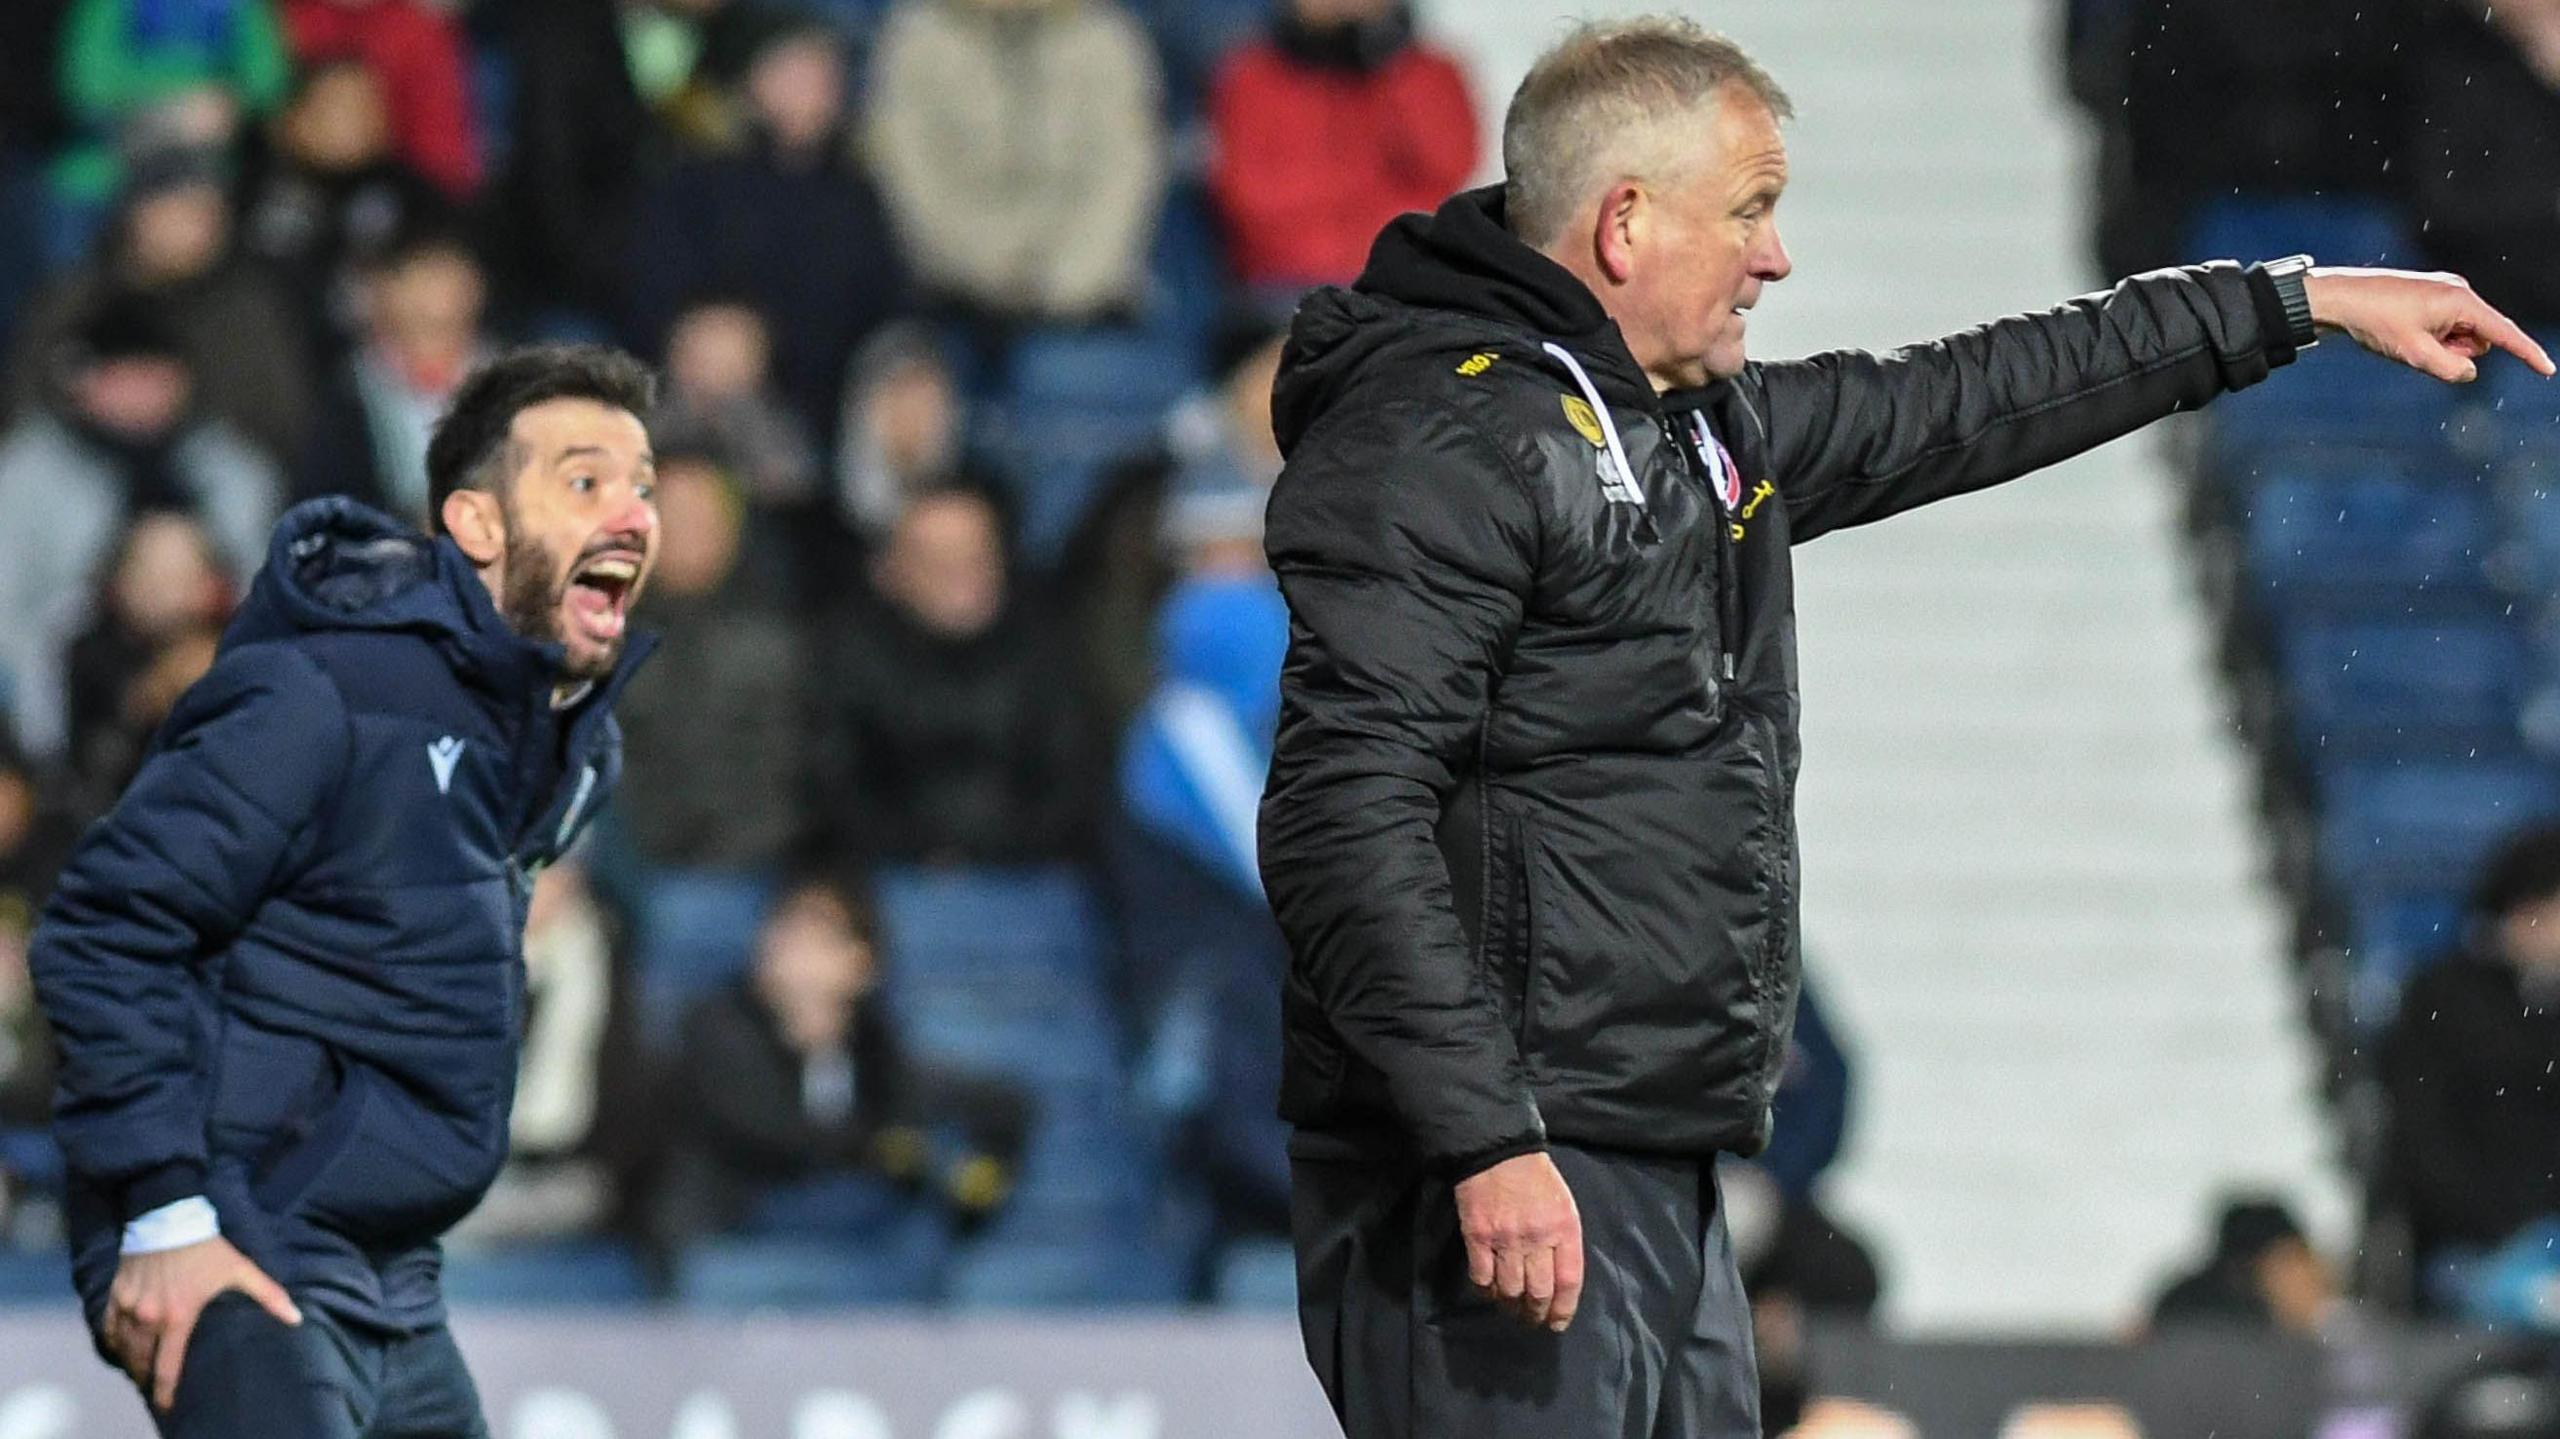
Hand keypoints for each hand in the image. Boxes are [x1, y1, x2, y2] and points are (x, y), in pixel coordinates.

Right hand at [103, 1237, 300, 1411]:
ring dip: (132, 1364)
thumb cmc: (207, 1249)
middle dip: (148, 1379)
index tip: (169, 1405)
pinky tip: (124, 1349)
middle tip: (157, 1387)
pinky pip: (108, 1329)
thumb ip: (268, 1295)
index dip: (166, 1390)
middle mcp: (148, 1318)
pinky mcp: (115, 1296)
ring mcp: (128, 1308)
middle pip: (142, 1363)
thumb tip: (296, 1318)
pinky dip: (115, 1343)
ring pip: (124, 1349)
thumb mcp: (240, 1269)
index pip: (167, 1366)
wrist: (168, 1218)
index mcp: (178, 1317)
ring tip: (143, 1372)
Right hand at [1452, 1151, 1583, 1331]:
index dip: (1564, 1309)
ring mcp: (1506, 1239)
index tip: (1557, 1323)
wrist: (1498, 1151)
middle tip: (1532, 1320)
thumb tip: (1559, 1279)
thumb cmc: (1536, 1179)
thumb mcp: (1564, 1206)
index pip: (1568, 1281)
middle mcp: (1537, 1238)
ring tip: (1511, 1309)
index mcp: (1564, 1228)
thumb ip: (1564, 1241)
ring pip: (1510, 1290)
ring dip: (1511, 1306)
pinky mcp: (1478, 1236)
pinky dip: (1486, 1290)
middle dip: (1536, 1314)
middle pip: (1539, 1292)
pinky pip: (1482, 1277)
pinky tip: (1490, 1290)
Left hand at [2304, 267, 2556, 382]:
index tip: (2548, 370)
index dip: (2526, 353)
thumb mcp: (2415, 354)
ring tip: (2407, 338)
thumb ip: (2450, 369)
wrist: (2339, 298)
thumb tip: (2469, 372)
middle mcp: (2459, 291)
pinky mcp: (2431, 297)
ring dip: (2442, 347)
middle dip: (2457, 353)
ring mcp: (2445, 292)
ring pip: (2461, 336)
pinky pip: (2444, 328)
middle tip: (2417, 348)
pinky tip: (2403, 332)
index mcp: (2461, 300)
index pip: (2503, 333)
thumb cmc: (2376, 322)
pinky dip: (2431, 339)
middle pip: (2479, 339)